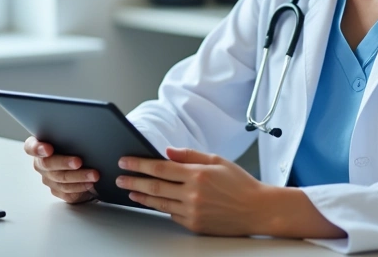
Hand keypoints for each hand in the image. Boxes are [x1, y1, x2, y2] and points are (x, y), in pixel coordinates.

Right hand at [24, 136, 98, 203]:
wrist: (84, 162)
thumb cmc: (73, 144)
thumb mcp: (69, 136)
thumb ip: (67, 134)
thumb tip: (82, 130)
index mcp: (38, 146)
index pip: (31, 147)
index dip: (38, 148)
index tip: (48, 149)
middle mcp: (41, 163)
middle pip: (48, 165)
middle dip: (64, 163)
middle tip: (78, 161)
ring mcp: (48, 179)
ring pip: (61, 180)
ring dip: (79, 177)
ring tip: (93, 174)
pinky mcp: (58, 191)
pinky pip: (67, 192)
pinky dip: (80, 187)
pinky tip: (90, 183)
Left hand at [115, 147, 270, 235]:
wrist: (258, 210)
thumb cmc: (240, 183)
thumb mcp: (217, 160)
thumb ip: (190, 155)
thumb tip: (167, 152)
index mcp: (197, 174)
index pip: (160, 167)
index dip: (139, 164)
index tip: (125, 161)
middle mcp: (193, 193)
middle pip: (154, 186)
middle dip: (134, 180)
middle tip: (120, 177)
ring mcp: (193, 211)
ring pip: (159, 203)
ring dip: (142, 196)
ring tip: (131, 190)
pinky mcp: (195, 225)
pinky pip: (173, 215)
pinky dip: (163, 207)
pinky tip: (157, 202)